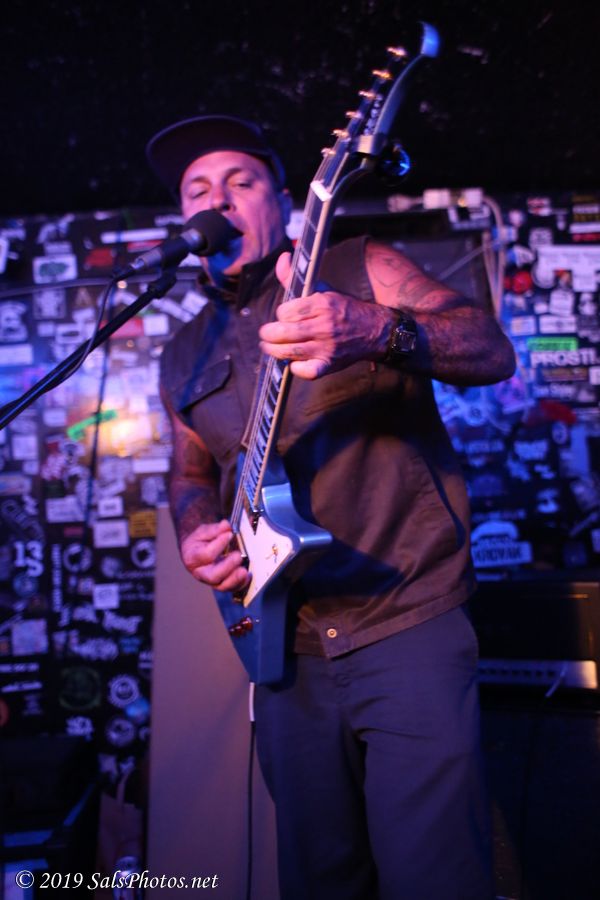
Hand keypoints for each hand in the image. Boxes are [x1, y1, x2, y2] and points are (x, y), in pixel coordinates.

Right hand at [180, 519, 249, 591]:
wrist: (198, 549)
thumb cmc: (201, 541)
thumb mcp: (203, 531)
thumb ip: (214, 529)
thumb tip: (225, 526)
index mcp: (192, 558)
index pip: (206, 554)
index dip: (218, 544)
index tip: (229, 534)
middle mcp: (200, 572)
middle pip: (212, 576)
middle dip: (227, 567)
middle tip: (238, 555)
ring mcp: (211, 580)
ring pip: (222, 586)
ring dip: (235, 579)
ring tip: (244, 570)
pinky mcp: (222, 584)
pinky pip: (232, 588)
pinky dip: (241, 583)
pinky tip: (247, 575)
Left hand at [258, 252, 390, 378]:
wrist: (373, 330)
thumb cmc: (342, 309)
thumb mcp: (321, 289)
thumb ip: (296, 277)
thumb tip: (283, 257)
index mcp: (322, 304)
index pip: (286, 311)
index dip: (280, 314)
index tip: (283, 315)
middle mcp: (324, 326)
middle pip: (284, 333)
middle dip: (268, 334)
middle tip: (266, 334)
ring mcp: (327, 347)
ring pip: (291, 352)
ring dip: (274, 351)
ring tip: (269, 347)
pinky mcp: (330, 365)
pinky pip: (308, 372)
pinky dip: (296, 369)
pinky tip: (292, 363)